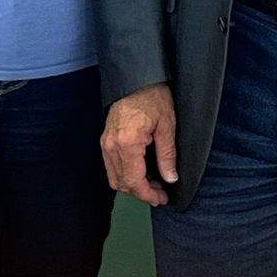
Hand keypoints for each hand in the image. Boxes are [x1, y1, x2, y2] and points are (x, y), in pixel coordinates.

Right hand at [101, 82, 178, 206]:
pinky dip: (125, 174)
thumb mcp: (167, 126)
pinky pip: (112, 166)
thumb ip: (167, 155)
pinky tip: (141, 171)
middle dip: (141, 192)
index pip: (134, 181)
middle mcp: (111, 146)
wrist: (136, 78)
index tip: (162, 198)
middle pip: (122, 183)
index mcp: (127, 144)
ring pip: (114, 178)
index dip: (148, 194)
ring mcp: (105, 143)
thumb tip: (171, 178)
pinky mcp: (105, 140)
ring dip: (132, 185)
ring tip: (153, 183)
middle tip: (161, 193)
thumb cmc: (153, 97)